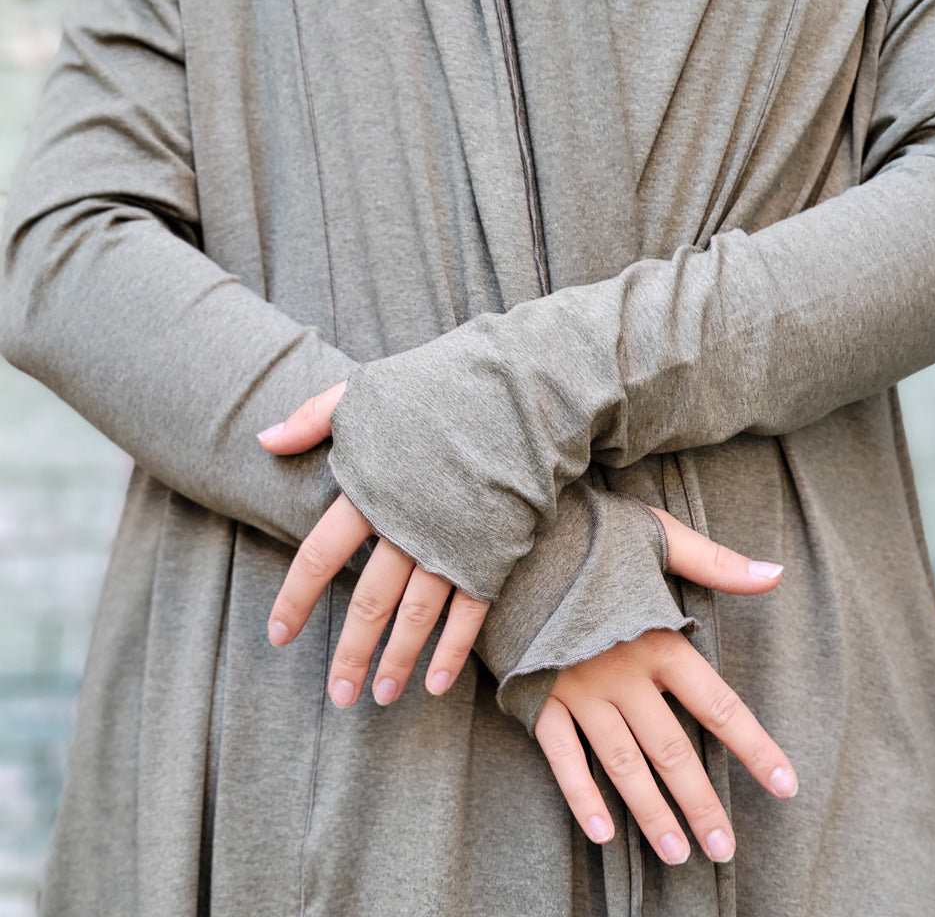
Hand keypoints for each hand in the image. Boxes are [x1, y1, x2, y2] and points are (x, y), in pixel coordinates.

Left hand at [258, 384, 488, 706]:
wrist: (523, 392)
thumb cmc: (440, 387)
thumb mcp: (366, 391)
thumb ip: (312, 418)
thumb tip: (262, 441)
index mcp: (371, 491)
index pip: (321, 557)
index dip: (296, 599)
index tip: (278, 635)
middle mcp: (407, 526)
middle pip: (368, 602)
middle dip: (348, 653)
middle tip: (336, 696)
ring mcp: (453, 543)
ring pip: (417, 616)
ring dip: (396, 660)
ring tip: (379, 696)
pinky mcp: (493, 552)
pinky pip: (470, 613)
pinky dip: (452, 650)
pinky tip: (437, 683)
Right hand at [534, 507, 795, 865]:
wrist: (513, 534)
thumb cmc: (589, 533)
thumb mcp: (656, 536)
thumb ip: (714, 562)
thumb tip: (776, 573)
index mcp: (657, 638)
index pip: (717, 704)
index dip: (753, 746)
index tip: (784, 785)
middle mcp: (622, 673)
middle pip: (672, 750)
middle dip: (701, 803)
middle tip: (725, 849)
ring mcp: (578, 688)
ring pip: (623, 764)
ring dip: (651, 812)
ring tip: (677, 854)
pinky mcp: (538, 693)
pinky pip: (561, 754)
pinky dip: (579, 794)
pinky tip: (601, 832)